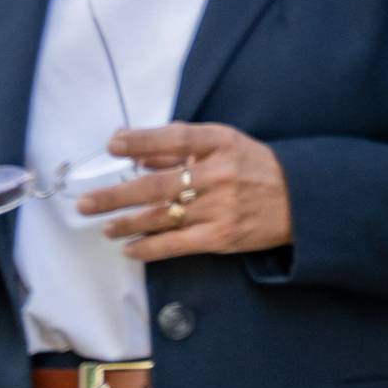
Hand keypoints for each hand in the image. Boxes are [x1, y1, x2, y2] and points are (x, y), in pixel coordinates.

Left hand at [78, 124, 293, 260]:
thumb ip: (183, 150)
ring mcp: (221, 207)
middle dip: (116, 194)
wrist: (301, 200)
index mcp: (221, 144)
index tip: (113, 144)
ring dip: (126, 223)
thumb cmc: (256, 169)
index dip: (141, 140)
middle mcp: (219, 174)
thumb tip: (137, 155)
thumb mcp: (227, 147)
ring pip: (161, 216)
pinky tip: (130, 249)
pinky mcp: (222, 236)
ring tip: (104, 226)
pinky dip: (149, 248)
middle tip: (85, 202)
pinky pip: (176, 243)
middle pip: (157, 184)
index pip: (175, 137)